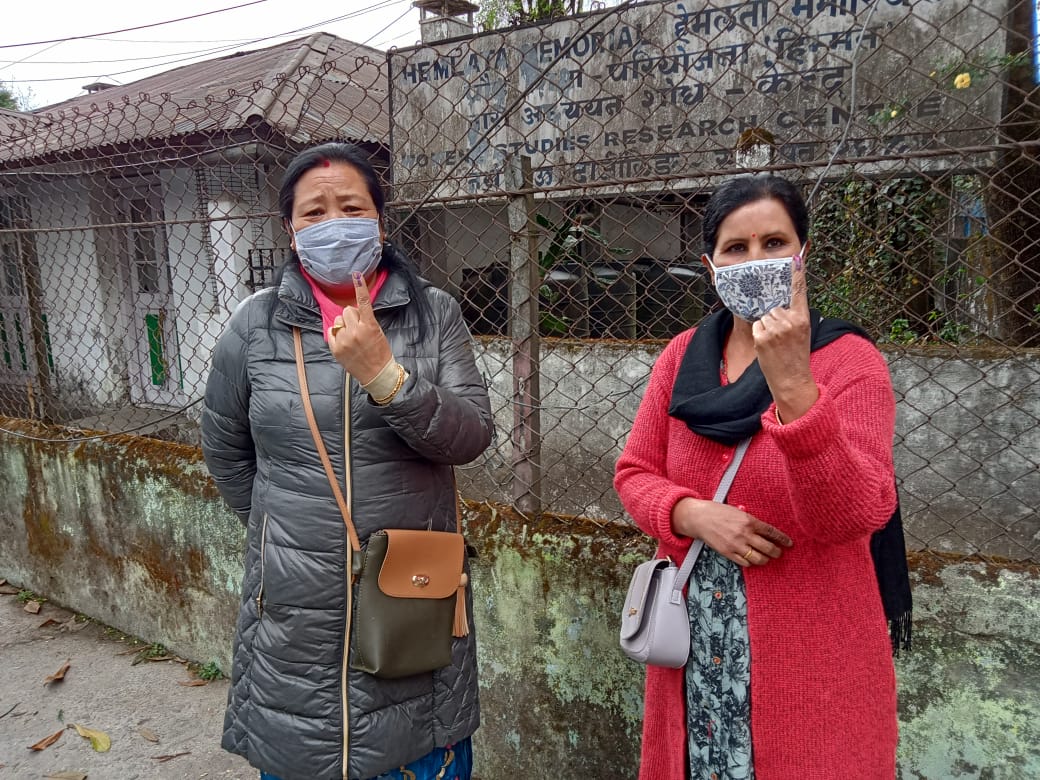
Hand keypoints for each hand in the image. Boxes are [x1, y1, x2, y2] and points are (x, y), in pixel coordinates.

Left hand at [327, 272, 392, 384]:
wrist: (376, 374)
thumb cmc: (380, 353)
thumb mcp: (378, 332)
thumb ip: (366, 320)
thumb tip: (354, 309)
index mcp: (369, 327)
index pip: (363, 303)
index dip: (360, 288)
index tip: (356, 275)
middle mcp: (355, 332)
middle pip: (347, 310)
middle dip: (352, 316)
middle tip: (359, 328)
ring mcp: (343, 341)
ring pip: (338, 320)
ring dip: (344, 325)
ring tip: (352, 337)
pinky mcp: (335, 348)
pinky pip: (332, 331)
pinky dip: (337, 333)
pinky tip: (345, 342)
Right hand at [673, 498, 792, 566]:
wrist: (699, 518)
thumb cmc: (717, 512)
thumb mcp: (736, 511)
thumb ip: (749, 519)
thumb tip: (761, 527)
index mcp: (749, 521)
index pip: (771, 532)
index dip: (783, 539)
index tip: (789, 543)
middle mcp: (745, 534)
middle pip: (768, 548)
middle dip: (776, 552)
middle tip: (778, 553)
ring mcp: (736, 545)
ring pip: (758, 559)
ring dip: (764, 560)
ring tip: (765, 558)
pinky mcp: (728, 553)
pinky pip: (745, 563)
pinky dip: (750, 562)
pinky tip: (750, 559)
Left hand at [753, 253, 817, 421]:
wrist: (792, 379)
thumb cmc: (796, 356)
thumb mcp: (802, 333)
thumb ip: (794, 317)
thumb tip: (780, 305)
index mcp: (802, 318)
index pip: (799, 292)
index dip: (796, 274)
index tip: (795, 258)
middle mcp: (790, 321)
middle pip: (774, 307)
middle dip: (774, 319)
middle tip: (782, 337)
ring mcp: (775, 329)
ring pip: (764, 316)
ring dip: (766, 327)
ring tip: (775, 343)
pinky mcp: (762, 337)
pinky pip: (756, 326)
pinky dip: (759, 334)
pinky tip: (768, 346)